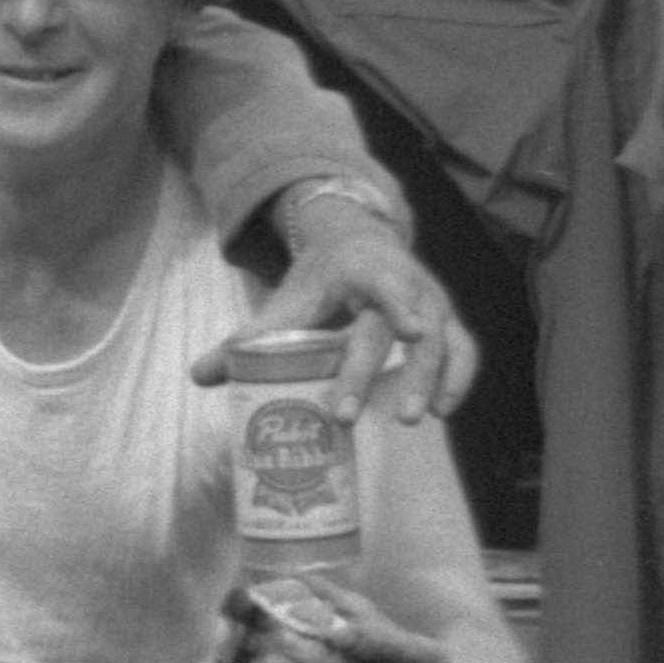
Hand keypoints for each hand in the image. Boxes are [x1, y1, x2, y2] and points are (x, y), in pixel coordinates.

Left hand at [203, 198, 473, 422]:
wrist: (359, 242)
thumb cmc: (321, 279)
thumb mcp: (289, 297)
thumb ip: (251, 337)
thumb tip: (200, 376)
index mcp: (365, 269)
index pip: (386, 286)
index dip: (400, 306)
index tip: (408, 332)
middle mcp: (408, 282)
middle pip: (406, 326)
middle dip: (385, 369)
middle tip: (353, 415)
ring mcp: (433, 303)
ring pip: (444, 340)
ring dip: (429, 379)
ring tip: (411, 420)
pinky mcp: (447, 323)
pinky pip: (463, 351)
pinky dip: (458, 380)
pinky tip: (442, 411)